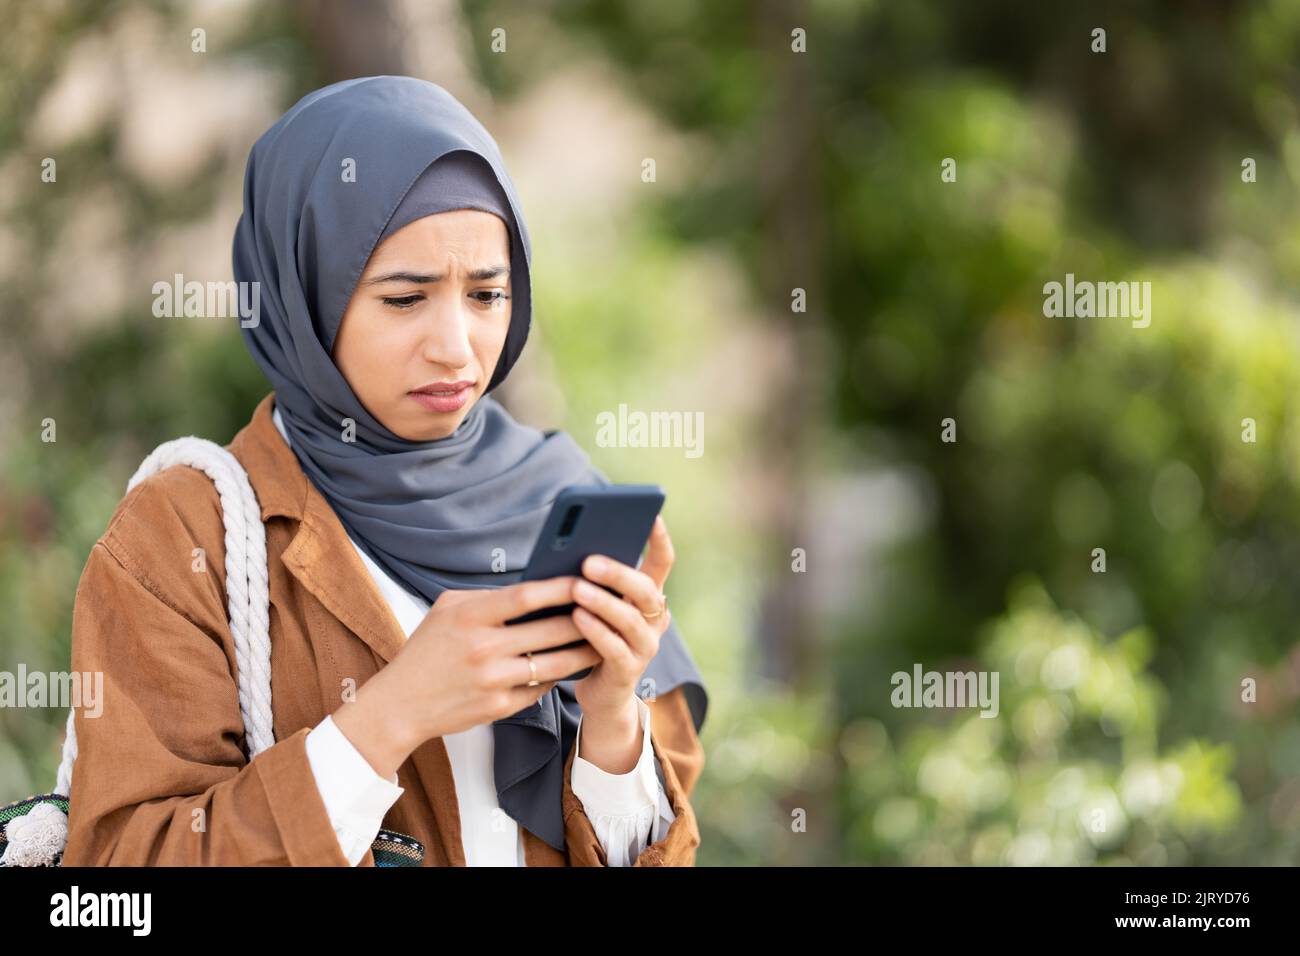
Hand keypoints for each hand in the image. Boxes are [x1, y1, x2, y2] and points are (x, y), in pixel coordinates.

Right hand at [335, 576, 603, 773]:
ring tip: (602, 641)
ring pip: (555, 663)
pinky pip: (541, 689)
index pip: (526, 596)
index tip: (586, 580)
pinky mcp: (499, 708)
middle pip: (551, 630)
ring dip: (583, 652)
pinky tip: (573, 666)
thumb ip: (488, 597)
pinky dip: (559, 676)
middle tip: (609, 610)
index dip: (561, 587)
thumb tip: (536, 587)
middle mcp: (483, 648)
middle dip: (585, 619)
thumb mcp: (447, 609)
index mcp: (470, 616)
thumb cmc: (427, 649)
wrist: (400, 704)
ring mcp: (493, 681)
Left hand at [569, 514, 674, 718]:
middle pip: (646, 589)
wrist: (602, 692)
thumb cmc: (593, 637)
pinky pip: (614, 648)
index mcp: (649, 597)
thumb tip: (570, 547)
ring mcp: (645, 646)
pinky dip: (595, 631)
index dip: (660, 540)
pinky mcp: (629, 670)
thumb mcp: (597, 605)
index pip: (663, 563)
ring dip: (603, 602)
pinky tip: (576, 617)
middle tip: (589, 560)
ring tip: (577, 589)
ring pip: (630, 619)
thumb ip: (594, 582)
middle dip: (618, 573)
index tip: (651, 516)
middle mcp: (654, 619)